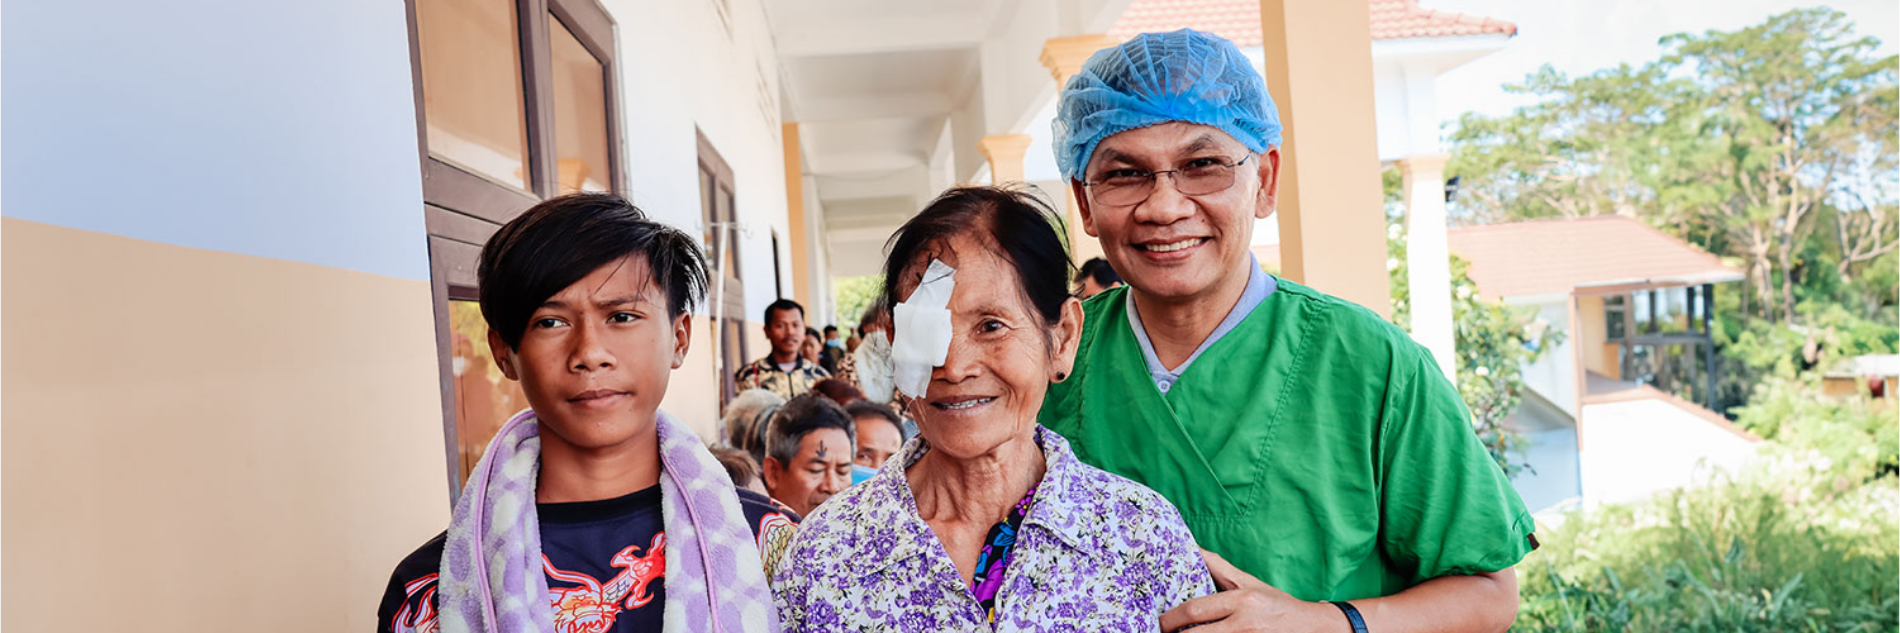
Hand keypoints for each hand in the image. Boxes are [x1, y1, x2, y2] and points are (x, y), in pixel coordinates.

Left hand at [1160, 550, 1345, 632]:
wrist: (1310, 627)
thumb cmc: (1275, 603)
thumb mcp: (1248, 582)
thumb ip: (1218, 567)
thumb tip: (1192, 548)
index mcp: (1241, 601)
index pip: (1196, 610)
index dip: (1171, 619)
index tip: (1159, 622)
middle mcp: (1244, 624)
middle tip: (1163, 632)